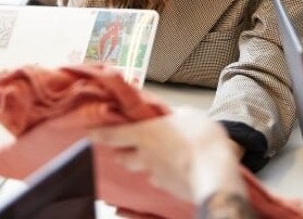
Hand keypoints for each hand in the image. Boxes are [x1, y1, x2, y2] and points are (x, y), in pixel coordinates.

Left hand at [89, 106, 245, 203]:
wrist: (214, 173)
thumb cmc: (201, 139)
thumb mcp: (189, 114)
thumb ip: (175, 114)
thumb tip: (171, 115)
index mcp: (145, 133)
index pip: (114, 134)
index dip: (99, 133)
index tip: (89, 132)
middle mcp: (145, 156)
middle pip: (123, 157)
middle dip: (122, 152)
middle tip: (126, 146)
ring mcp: (156, 174)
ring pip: (142, 169)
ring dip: (143, 163)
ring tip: (154, 157)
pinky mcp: (168, 188)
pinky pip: (159, 179)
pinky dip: (162, 174)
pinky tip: (173, 169)